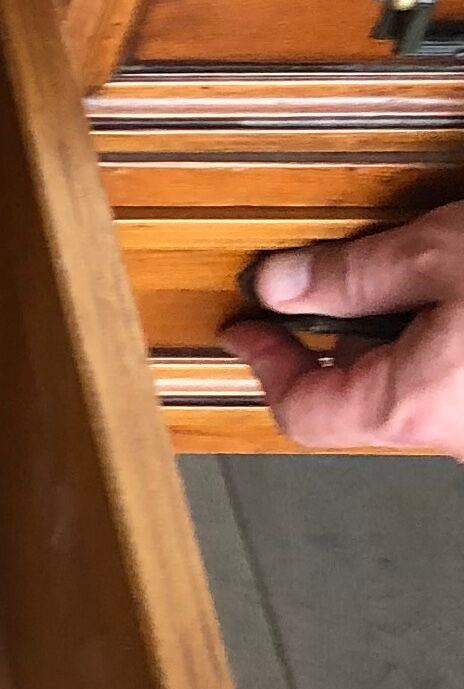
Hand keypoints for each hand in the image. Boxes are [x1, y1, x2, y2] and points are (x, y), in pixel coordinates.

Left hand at [223, 204, 463, 453]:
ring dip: (394, 334)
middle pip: (358, 395)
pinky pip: (454, 382)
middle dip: (336, 335)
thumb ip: (354, 274)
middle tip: (325, 281)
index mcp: (413, 406)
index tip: (245, 327)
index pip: (301, 411)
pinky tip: (457, 291)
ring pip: (411, 386)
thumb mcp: (440, 255)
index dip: (264, 362)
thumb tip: (281, 284)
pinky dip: (440, 338)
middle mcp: (452, 434)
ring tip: (413, 274)